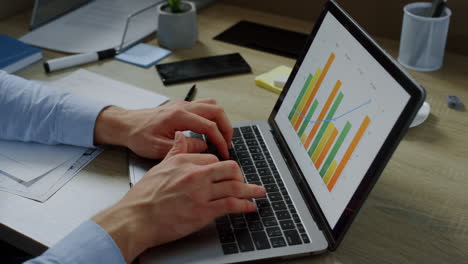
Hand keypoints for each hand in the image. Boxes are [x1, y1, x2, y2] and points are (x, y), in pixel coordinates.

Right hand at [92, 132, 265, 262]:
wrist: (135, 218)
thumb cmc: (144, 196)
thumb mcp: (159, 167)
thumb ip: (175, 151)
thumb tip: (182, 136)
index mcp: (184, 161)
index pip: (213, 158)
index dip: (222, 167)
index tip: (227, 173)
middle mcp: (195, 174)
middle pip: (229, 168)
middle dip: (240, 175)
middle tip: (244, 180)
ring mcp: (200, 192)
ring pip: (234, 186)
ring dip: (250, 190)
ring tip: (259, 192)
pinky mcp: (203, 211)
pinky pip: (231, 204)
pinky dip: (245, 205)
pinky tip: (249, 206)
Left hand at [94, 99, 232, 158]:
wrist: (125, 125)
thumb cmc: (138, 136)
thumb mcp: (158, 148)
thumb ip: (183, 148)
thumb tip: (203, 146)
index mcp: (178, 116)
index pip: (209, 126)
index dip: (220, 140)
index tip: (223, 152)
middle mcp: (183, 106)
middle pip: (216, 110)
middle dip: (226, 127)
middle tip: (228, 143)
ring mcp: (183, 105)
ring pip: (212, 105)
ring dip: (221, 120)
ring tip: (222, 136)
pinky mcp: (181, 107)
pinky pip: (204, 107)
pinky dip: (212, 117)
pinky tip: (209, 131)